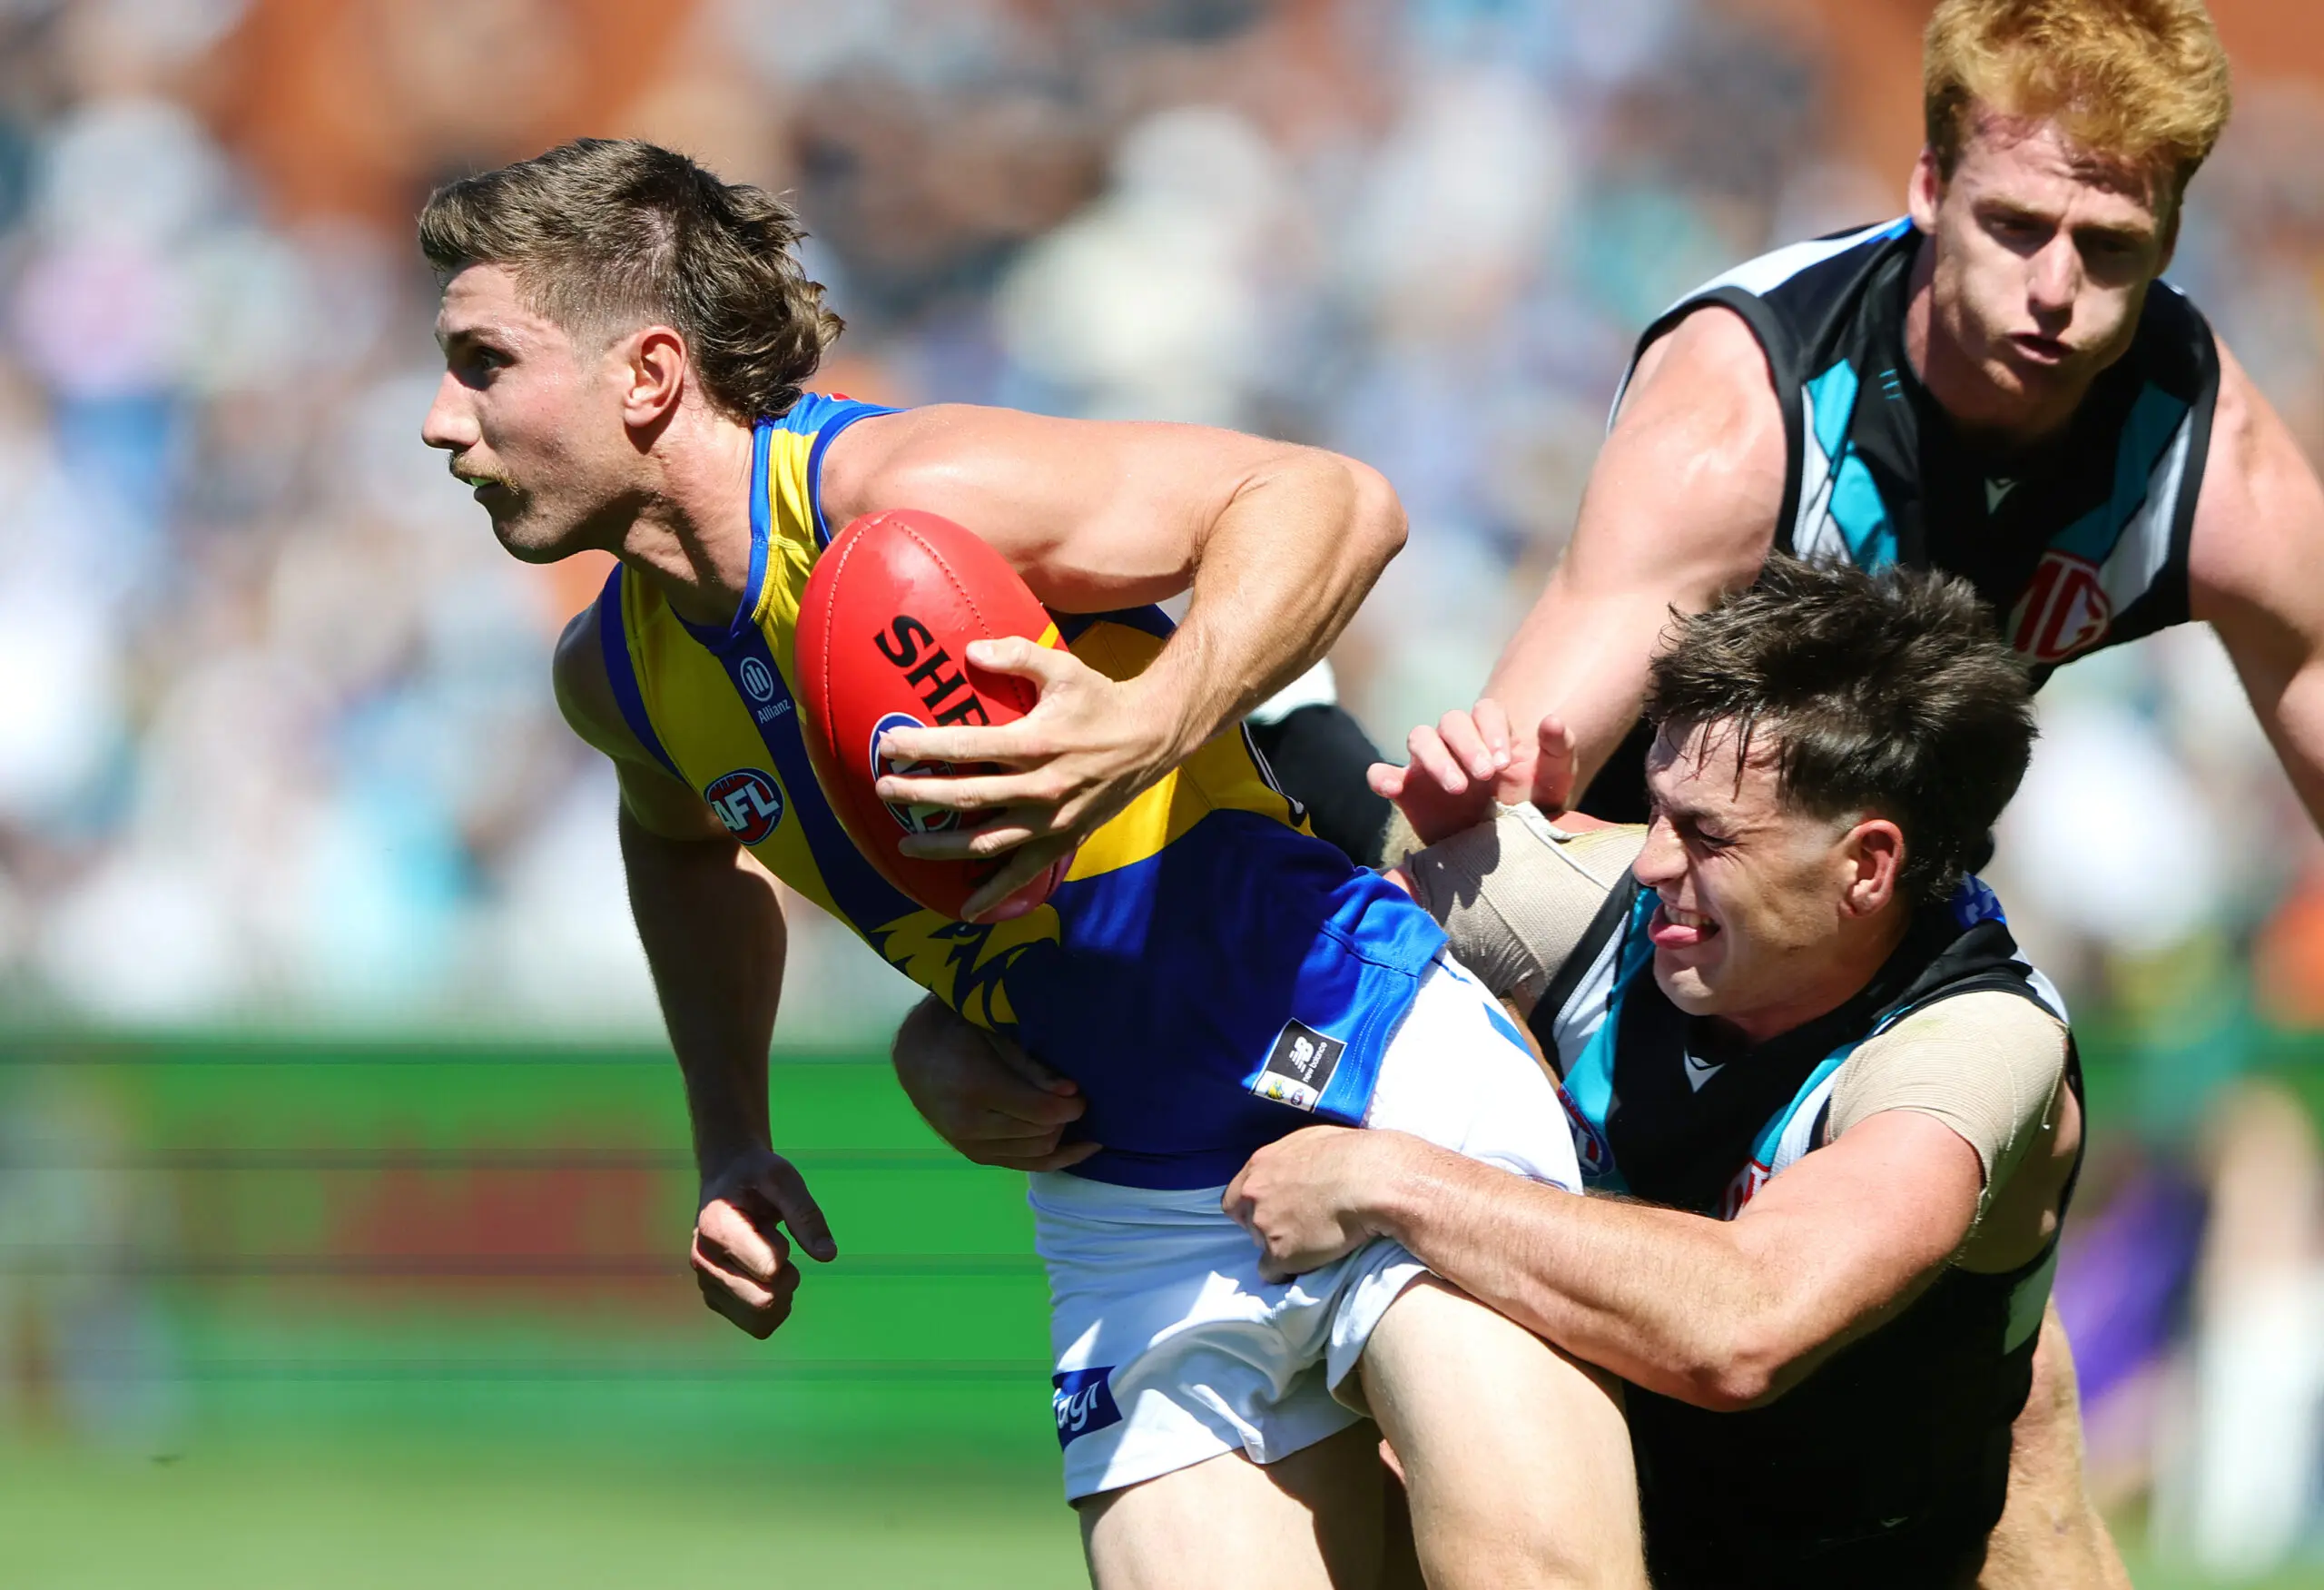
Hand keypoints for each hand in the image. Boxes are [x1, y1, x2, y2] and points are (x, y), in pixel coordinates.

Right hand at [690, 1148, 837, 1338]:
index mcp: (716, 1229)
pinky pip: (757, 1325)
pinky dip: (774, 1309)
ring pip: (760, 1321)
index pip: (768, 1268)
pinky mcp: (714, 1298)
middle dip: (787, 1280)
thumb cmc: (756, 1176)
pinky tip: (769, 1280)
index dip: (785, 1251)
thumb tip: (827, 1255)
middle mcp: (703, 1261)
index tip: (776, 1229)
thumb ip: (805, 1214)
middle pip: (764, 1302)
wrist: (726, 1179)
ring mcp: (706, 1284)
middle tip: (783, 1251)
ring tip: (774, 1265)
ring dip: (782, 1297)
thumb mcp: (784, 1179)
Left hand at [875, 638, 1178, 921]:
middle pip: (967, 797)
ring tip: (906, 843)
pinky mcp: (1064, 840)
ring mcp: (1051, 819)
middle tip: (883, 790)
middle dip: (918, 795)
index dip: (923, 747)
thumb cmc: (1100, 700)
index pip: (967, 747)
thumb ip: (1016, 654)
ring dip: (942, 846)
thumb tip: (970, 652)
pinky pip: (1023, 873)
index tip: (888, 745)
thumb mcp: (1063, 668)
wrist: (1151, 738)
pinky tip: (964, 909)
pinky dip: (993, 893)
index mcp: (1036, 742)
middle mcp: (1041, 786)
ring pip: (986, 841)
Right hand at [891, 994, 1099, 1171]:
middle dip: (1065, 1119)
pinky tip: (1082, 1149)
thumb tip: (1071, 1092)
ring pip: (1036, 1153)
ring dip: (1059, 1135)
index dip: (1070, 1107)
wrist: (918, 1056)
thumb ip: (1033, 1067)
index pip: (1040, 1111)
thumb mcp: (997, 1037)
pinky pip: (1025, 1165)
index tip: (1082, 1094)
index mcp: (975, 1087)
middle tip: (1076, 1099)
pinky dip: (1055, 1158)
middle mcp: (969, 1123)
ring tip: (1068, 1114)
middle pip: (1041, 1134)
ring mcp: (970, 1145)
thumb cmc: (962, 1034)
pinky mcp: (975, 1156)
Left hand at [1223, 1126, 1401, 1282]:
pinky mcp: (1281, 1255)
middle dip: (1266, 1226)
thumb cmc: (1352, 1154)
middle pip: (1248, 1222)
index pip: (1235, 1197)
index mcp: (1260, 1166)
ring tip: (1312, 1246)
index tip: (1271, 1212)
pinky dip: (1288, 1272)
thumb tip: (1297, 1171)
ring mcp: (1265, 1226)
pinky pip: (1274, 1273)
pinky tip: (1310, 1266)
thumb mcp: (1312, 1141)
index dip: (1253, 1208)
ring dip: (1281, 1248)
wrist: (1371, 1181)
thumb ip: (1291, 1160)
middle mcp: (1255, 1196)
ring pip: (1262, 1248)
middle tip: (1296, 1228)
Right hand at [1367, 703, 1576, 846]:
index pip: (1484, 710)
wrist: (1504, 856)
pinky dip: (1382, 776)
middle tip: (1484, 776)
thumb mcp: (1553, 785)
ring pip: (1419, 738)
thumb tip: (1552, 719)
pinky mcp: (1406, 791)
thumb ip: (1558, 751)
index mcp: (1490, 735)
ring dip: (1435, 758)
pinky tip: (1392, 789)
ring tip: (1457, 788)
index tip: (1503, 762)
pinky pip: (1381, 773)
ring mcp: (1428, 765)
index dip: (1491, 729)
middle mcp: (1456, 744)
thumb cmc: (1530, 812)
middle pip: (1450, 721)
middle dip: (1467, 745)